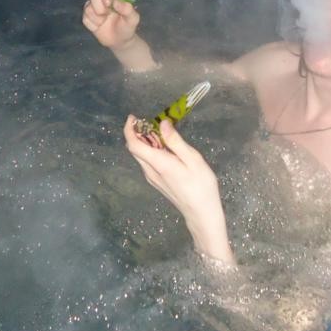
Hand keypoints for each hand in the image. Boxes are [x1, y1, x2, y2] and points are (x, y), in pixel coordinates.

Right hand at [82, 0, 139, 50]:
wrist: (120, 41)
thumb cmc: (127, 27)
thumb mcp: (133, 19)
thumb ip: (128, 9)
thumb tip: (116, 2)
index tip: (109, 3)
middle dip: (98, 5)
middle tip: (106, 14)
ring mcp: (94, 7)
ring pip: (87, 6)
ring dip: (96, 17)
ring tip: (104, 21)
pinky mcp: (87, 17)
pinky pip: (85, 18)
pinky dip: (93, 25)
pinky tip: (99, 26)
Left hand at [123, 115, 233, 262]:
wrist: (201, 213)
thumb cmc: (201, 185)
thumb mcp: (193, 159)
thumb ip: (175, 141)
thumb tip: (162, 124)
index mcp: (158, 164)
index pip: (134, 145)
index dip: (130, 129)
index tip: (133, 117)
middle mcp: (150, 171)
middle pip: (135, 150)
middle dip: (136, 133)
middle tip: (148, 121)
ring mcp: (152, 178)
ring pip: (140, 156)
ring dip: (144, 142)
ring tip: (159, 131)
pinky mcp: (157, 182)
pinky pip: (147, 162)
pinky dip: (150, 150)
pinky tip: (164, 147)